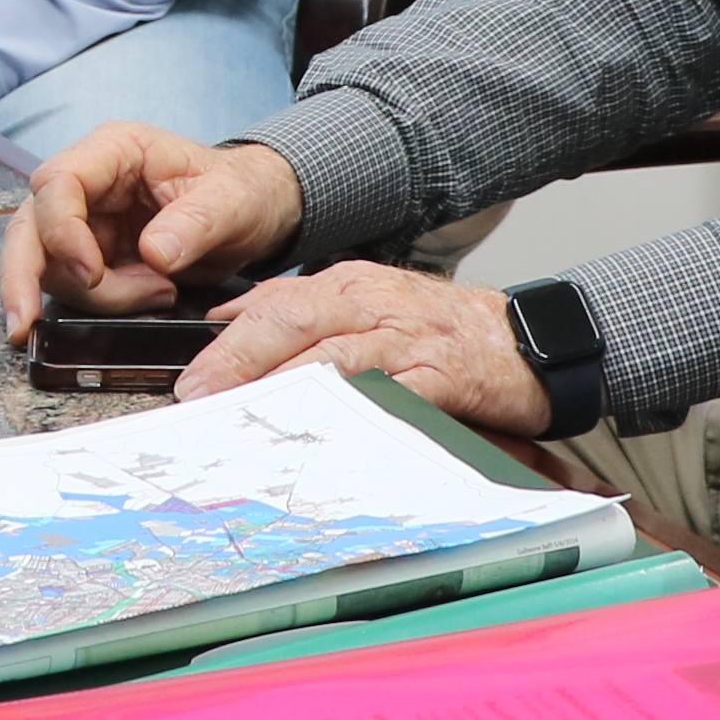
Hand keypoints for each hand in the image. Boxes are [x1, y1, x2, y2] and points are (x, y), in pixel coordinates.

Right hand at [0, 122, 307, 332]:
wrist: (256, 213)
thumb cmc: (242, 191)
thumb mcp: (233, 201)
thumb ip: (197, 222)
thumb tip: (154, 253)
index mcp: (116, 151)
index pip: (58, 182)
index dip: (61, 230)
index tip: (91, 273)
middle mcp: (90, 182)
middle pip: (29, 225)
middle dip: (22, 275)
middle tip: (23, 324)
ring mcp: (86, 220)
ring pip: (48, 265)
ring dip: (94, 296)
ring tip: (158, 292)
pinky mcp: (92, 255)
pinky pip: (73, 287)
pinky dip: (101, 305)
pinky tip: (149, 296)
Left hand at [176, 260, 552, 436]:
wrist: (530, 341)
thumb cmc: (442, 333)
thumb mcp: (367, 308)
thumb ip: (301, 311)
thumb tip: (228, 321)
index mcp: (349, 286)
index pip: (274, 302)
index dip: (227, 338)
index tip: (189, 376)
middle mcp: (373, 303)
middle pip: (293, 319)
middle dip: (240, 356)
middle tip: (199, 394)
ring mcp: (408, 338)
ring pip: (335, 353)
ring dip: (285, 384)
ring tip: (246, 415)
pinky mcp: (443, 375)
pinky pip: (393, 393)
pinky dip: (357, 411)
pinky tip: (326, 433)